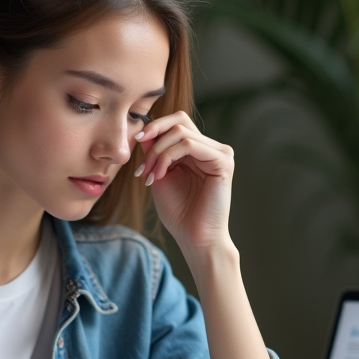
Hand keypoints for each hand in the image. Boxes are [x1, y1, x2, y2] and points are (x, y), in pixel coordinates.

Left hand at [133, 112, 234, 254]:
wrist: (194, 237)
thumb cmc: (179, 212)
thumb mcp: (160, 174)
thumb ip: (155, 151)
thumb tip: (143, 129)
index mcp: (198, 149)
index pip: (177, 122)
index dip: (154, 126)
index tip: (135, 141)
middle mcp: (211, 148)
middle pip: (179, 121)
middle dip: (154, 136)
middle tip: (140, 162)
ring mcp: (220, 153)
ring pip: (181, 133)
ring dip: (157, 153)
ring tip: (148, 176)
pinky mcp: (223, 162)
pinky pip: (189, 145)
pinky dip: (167, 157)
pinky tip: (159, 176)